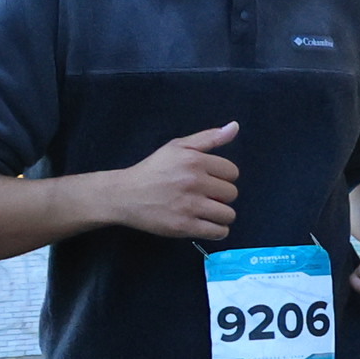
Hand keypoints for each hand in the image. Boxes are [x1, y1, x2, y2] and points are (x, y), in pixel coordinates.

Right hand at [100, 122, 239, 240]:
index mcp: (194, 160)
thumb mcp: (178, 146)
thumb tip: (235, 126)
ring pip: (228, 214)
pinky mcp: (184, 226)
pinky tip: (205, 224)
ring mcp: (189, 206)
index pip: (232, 172)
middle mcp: (193, 182)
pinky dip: (217, 230)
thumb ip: (209, 137)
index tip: (209, 180)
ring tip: (205, 211)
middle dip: (221, 196)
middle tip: (203, 196)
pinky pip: (218, 232)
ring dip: (220, 215)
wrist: (124, 195)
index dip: (223, 177)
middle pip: (232, 194)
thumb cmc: (154, 170)